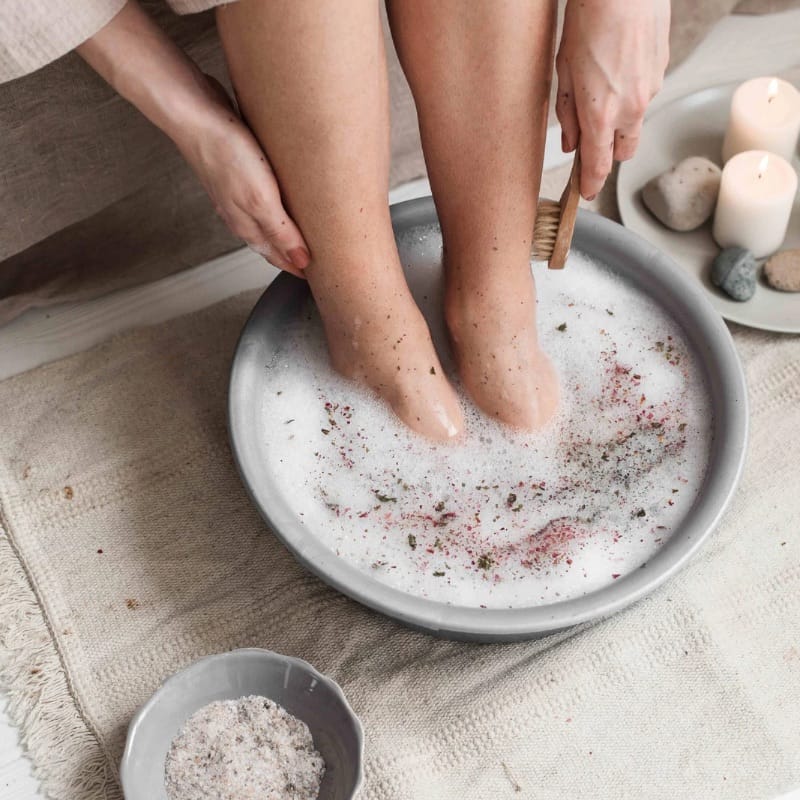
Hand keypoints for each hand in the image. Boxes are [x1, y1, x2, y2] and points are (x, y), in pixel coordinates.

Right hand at [173, 76, 309, 275]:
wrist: (195, 113)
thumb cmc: (225, 154)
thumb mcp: (260, 200)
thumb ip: (281, 232)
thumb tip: (300, 261)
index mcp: (247, 225)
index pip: (277, 256)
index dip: (298, 267)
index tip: (319, 275)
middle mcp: (240, 213)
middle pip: (271, 241)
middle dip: (292, 253)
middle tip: (316, 259)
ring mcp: (236, 192)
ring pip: (265, 219)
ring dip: (284, 230)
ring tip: (304, 232)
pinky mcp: (238, 169)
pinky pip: (262, 195)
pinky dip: (276, 204)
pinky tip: (283, 196)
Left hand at [555, 0, 669, 199]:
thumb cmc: (588, 21)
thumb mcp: (563, 72)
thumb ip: (567, 114)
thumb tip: (570, 143)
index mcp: (601, 115)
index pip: (598, 166)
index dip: (591, 184)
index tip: (585, 192)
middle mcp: (630, 110)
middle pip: (623, 153)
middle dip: (608, 153)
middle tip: (592, 140)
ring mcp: (650, 91)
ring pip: (635, 122)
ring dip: (621, 118)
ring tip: (603, 87)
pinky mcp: (662, 71)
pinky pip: (645, 94)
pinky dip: (632, 91)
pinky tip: (620, 67)